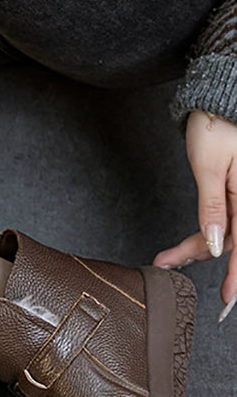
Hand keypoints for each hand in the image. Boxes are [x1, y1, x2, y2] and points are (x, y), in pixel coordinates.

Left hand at [153, 110, 236, 317]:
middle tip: (169, 264)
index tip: (229, 298)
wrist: (219, 98)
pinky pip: (223, 219)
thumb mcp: (210, 168)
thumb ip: (213, 207)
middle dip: (200, 255)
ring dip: (197, 246)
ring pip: (224, 232)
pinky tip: (184, 246)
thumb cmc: (217, 125)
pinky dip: (204, 232)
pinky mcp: (236, 192)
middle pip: (232, 240)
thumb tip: (217, 242)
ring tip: (166, 257)